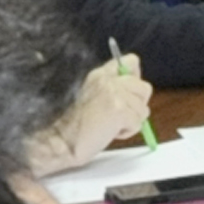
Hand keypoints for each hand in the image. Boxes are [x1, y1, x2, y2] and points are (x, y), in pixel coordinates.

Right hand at [28, 56, 151, 174]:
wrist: (59, 142)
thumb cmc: (74, 125)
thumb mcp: (92, 97)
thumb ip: (112, 87)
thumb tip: (136, 79)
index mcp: (99, 75)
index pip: (130, 61)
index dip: (135, 79)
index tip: (127, 94)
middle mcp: (107, 81)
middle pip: (145, 88)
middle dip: (137, 105)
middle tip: (117, 116)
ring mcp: (114, 94)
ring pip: (143, 109)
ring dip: (131, 121)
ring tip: (109, 125)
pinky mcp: (119, 111)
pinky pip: (138, 123)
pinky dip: (127, 132)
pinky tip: (109, 133)